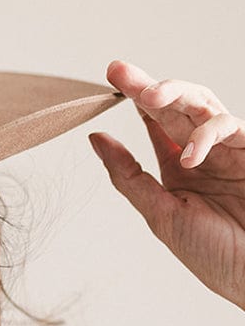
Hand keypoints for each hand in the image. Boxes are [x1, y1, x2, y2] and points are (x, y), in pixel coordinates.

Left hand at [89, 60, 244, 309]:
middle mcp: (203, 152)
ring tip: (147, 96)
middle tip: (117, 71)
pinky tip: (189, 154)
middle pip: (173, 105)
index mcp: (178, 167)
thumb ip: (128, 175)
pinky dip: (206, 134)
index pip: (153, 121)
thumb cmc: (214, 255)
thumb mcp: (160, 213)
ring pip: (201, 104)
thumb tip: (96, 139)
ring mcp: (229, 150)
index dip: (133, 97)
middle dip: (144, 85)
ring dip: (173, 94)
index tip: (109, 78)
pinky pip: (228, 125)